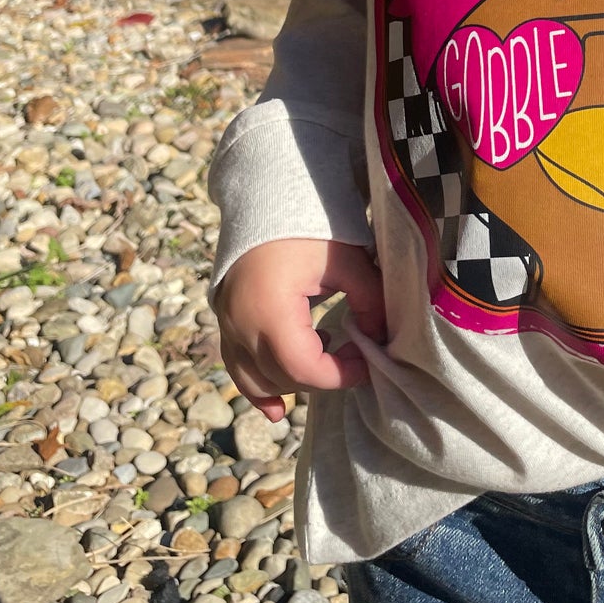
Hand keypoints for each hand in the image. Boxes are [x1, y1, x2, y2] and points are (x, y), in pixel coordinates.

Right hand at [215, 238, 386, 422]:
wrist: (265, 195)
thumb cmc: (309, 225)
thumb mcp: (347, 261)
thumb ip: (369, 302)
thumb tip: (379, 338)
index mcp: (270, 311)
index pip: (305, 369)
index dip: (341, 374)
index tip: (368, 360)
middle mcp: (240, 325)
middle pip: (282, 377)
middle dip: (323, 376)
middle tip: (356, 353)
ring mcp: (227, 324)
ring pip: (255, 379)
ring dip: (292, 382)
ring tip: (325, 365)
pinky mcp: (224, 319)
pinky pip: (236, 367)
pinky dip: (257, 388)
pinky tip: (277, 408)